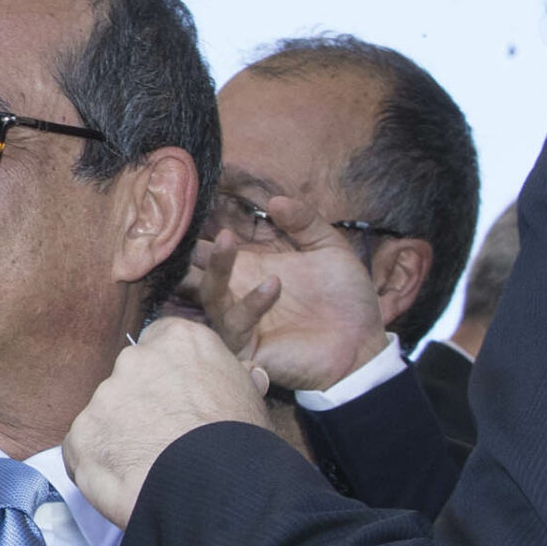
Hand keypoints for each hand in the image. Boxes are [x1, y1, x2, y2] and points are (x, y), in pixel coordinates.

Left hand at [64, 319, 270, 527]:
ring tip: (151, 466)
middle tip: (165, 438)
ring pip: (106, 415)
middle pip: (130, 379)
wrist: (216, 486)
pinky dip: (101, 464)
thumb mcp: (251, 400)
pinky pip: (84, 449)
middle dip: (142, 405)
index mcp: (179, 341)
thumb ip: (235, 380)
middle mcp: (134, 360)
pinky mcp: (81, 434)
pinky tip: (128, 481)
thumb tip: (248, 374)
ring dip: (121, 436)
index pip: (161, 343)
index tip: (178, 398)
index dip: (169, 375)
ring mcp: (103, 397)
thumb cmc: (242, 443)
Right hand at [188, 197, 388, 392]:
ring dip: (216, 266)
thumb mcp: (329, 249)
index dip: (196, 231)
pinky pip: (236, 323)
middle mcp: (237, 292)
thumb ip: (305, 221)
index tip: (188, 207)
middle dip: (186, 250)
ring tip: (229, 239)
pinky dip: (252, 302)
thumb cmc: (345, 298)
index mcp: (250, 268)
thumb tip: (275, 200)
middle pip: (195, 270)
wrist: (363, 344)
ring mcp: (239, 318)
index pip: (209, 249)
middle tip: (184, 227)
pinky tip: (274, 285)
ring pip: (210, 293)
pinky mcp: (247, 345)